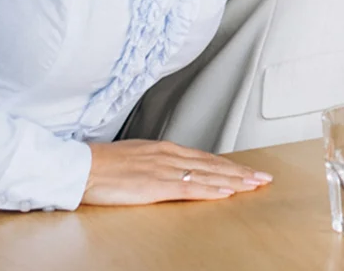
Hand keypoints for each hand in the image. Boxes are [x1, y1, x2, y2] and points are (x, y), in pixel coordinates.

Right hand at [82, 140, 271, 205]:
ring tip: (254, 186)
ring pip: (208, 176)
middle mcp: (170, 156)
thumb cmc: (102, 164)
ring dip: (234, 182)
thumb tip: (174, 170)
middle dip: (241, 173)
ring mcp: (164, 170)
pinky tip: (226, 194)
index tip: (248, 170)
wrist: (80, 166)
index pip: (206, 158)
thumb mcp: (137, 157)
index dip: (230, 165)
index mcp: (165, 149)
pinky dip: (211, 191)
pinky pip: (189, 189)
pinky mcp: (155, 185)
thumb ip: (158, 163)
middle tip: (263, 178)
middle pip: (214, 165)